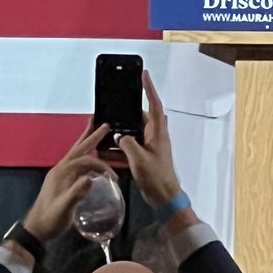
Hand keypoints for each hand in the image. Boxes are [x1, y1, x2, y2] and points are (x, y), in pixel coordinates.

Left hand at [23, 124, 111, 243]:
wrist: (37, 229)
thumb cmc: (51, 219)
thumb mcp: (64, 208)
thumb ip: (76, 193)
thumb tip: (90, 178)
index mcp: (61, 173)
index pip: (85, 161)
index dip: (100, 166)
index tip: (113, 177)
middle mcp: (60, 169)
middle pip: (79, 149)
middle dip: (92, 137)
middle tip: (105, 125)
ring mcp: (59, 174)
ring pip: (75, 153)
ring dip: (86, 142)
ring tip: (95, 130)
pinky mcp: (60, 180)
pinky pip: (75, 162)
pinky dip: (84, 155)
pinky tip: (89, 157)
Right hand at [118, 71, 180, 206]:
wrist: (164, 197)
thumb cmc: (157, 177)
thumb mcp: (139, 158)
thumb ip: (127, 143)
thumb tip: (120, 136)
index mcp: (158, 132)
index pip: (155, 104)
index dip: (149, 88)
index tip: (144, 75)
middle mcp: (155, 136)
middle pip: (140, 117)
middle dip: (127, 113)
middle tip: (115, 106)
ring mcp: (151, 146)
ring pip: (134, 132)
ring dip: (121, 131)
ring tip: (107, 128)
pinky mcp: (145, 156)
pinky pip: (131, 146)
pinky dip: (120, 146)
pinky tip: (108, 149)